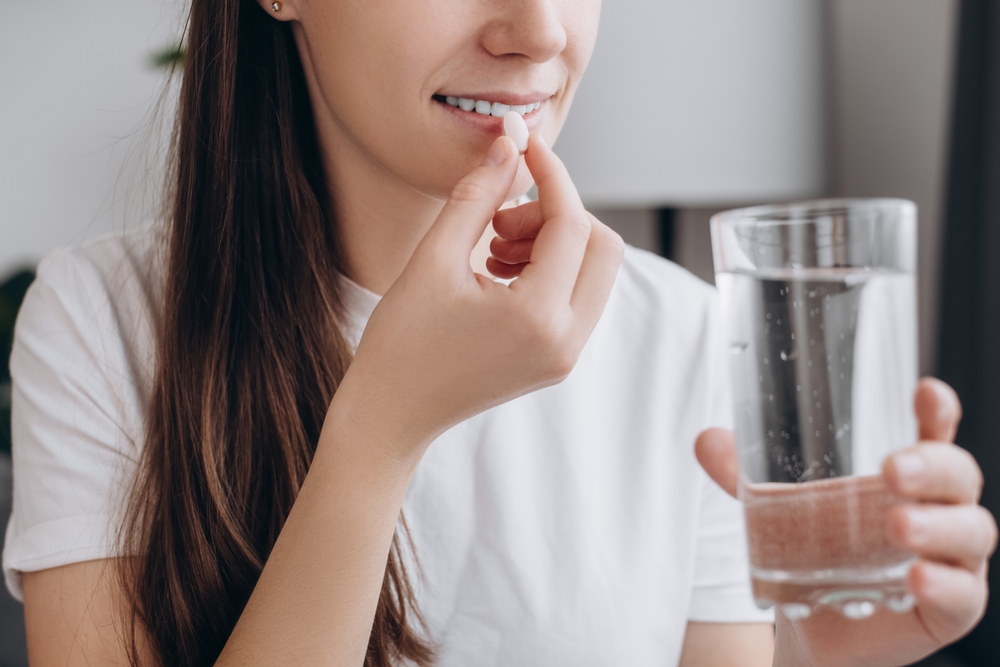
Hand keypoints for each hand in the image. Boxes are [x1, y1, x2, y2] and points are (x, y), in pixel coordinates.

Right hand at [337, 133, 623, 463]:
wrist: (392, 414)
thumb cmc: (401, 342)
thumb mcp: (433, 259)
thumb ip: (477, 197)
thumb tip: (508, 147)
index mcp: (537, 318)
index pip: (571, 224)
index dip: (551, 174)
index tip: (524, 145)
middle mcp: (566, 341)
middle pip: (602, 246)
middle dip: (557, 214)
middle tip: (501, 218)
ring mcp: (566, 355)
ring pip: (594, 270)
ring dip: (553, 241)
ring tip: (492, 246)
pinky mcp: (557, 359)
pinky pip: (577, 296)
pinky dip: (550, 268)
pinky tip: (498, 268)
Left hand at [695, 378, 997, 666]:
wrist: (818, 628)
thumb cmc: (818, 553)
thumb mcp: (780, 510)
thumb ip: (744, 479)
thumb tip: (706, 440)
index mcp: (908, 477)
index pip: (933, 434)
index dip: (937, 411)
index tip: (926, 389)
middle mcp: (938, 510)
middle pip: (958, 476)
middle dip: (932, 467)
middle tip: (892, 469)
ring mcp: (950, 559)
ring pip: (970, 532)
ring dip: (936, 525)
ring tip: (897, 523)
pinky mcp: (951, 607)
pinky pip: (962, 595)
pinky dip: (942, 585)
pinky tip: (915, 578)